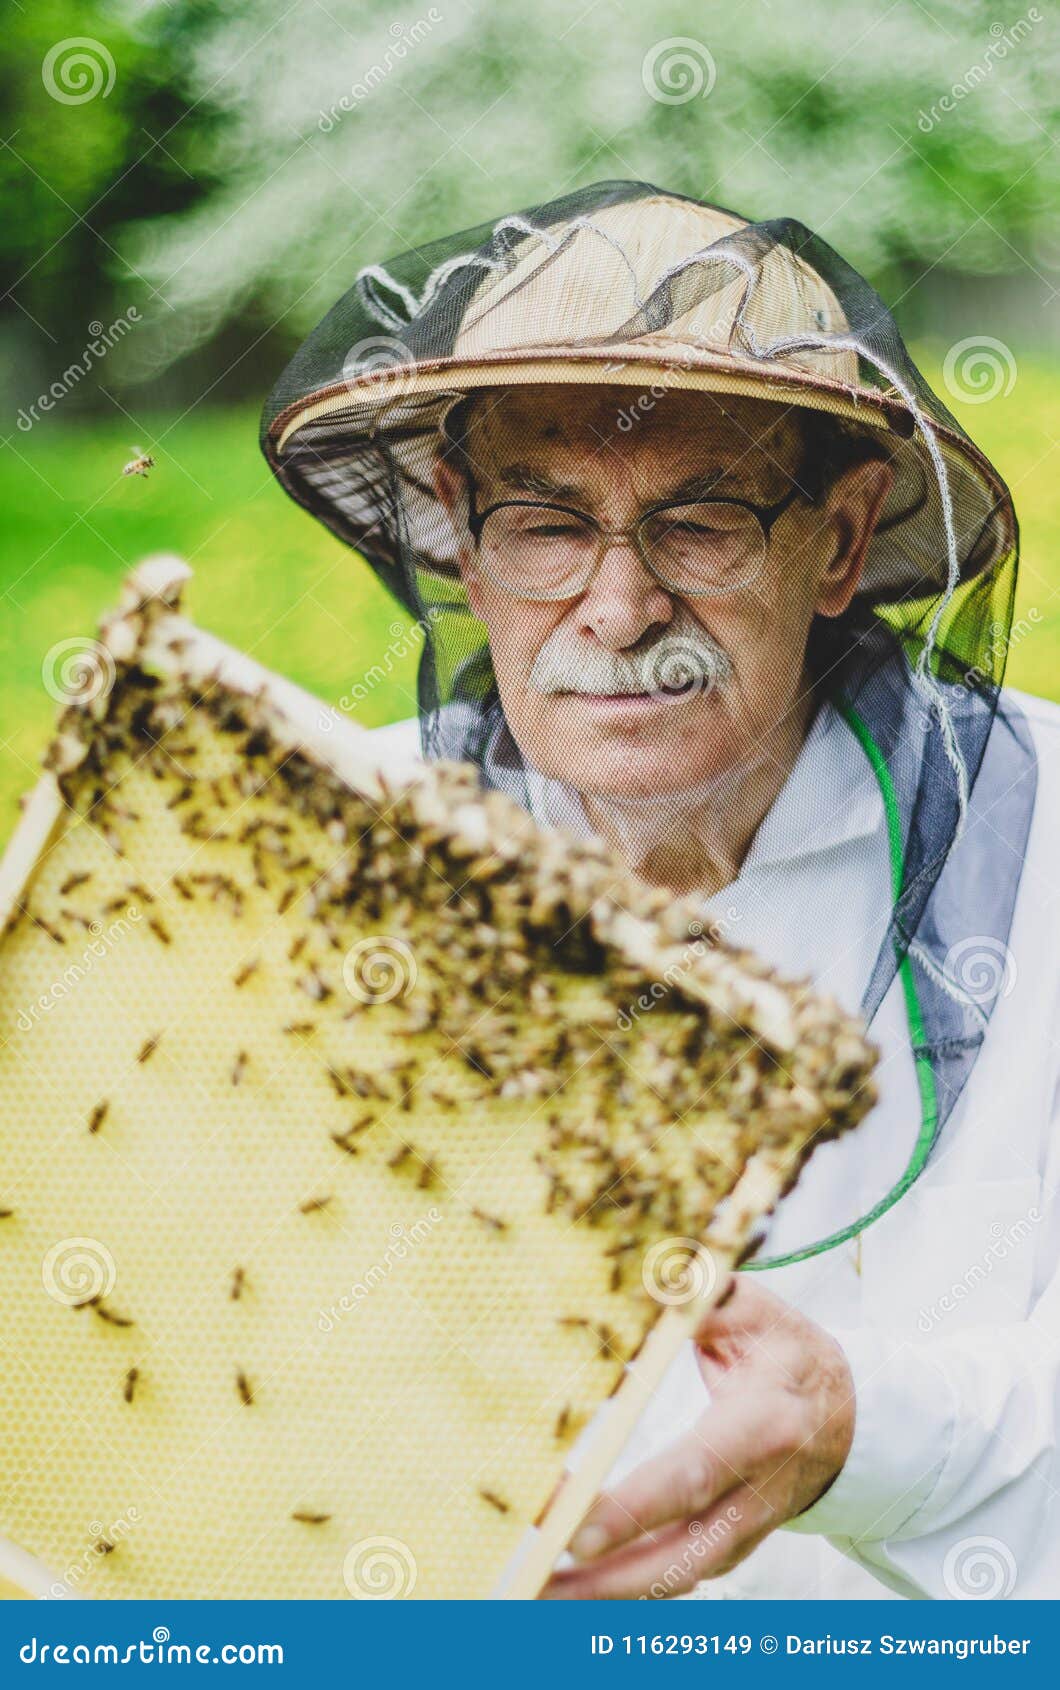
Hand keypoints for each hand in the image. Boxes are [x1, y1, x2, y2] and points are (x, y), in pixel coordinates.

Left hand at [541, 1276, 854, 1598]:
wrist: (849, 1416)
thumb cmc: (791, 1356)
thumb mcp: (758, 1314)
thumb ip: (704, 1298)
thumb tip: (652, 1281)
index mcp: (763, 1426)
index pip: (695, 1472)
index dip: (637, 1506)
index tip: (576, 1526)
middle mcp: (757, 1491)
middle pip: (682, 1552)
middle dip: (609, 1577)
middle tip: (540, 1582)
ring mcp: (747, 1528)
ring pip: (676, 1575)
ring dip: (606, 1592)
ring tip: (539, 1593)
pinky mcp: (731, 1544)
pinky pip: (676, 1573)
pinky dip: (625, 1585)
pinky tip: (576, 1588)